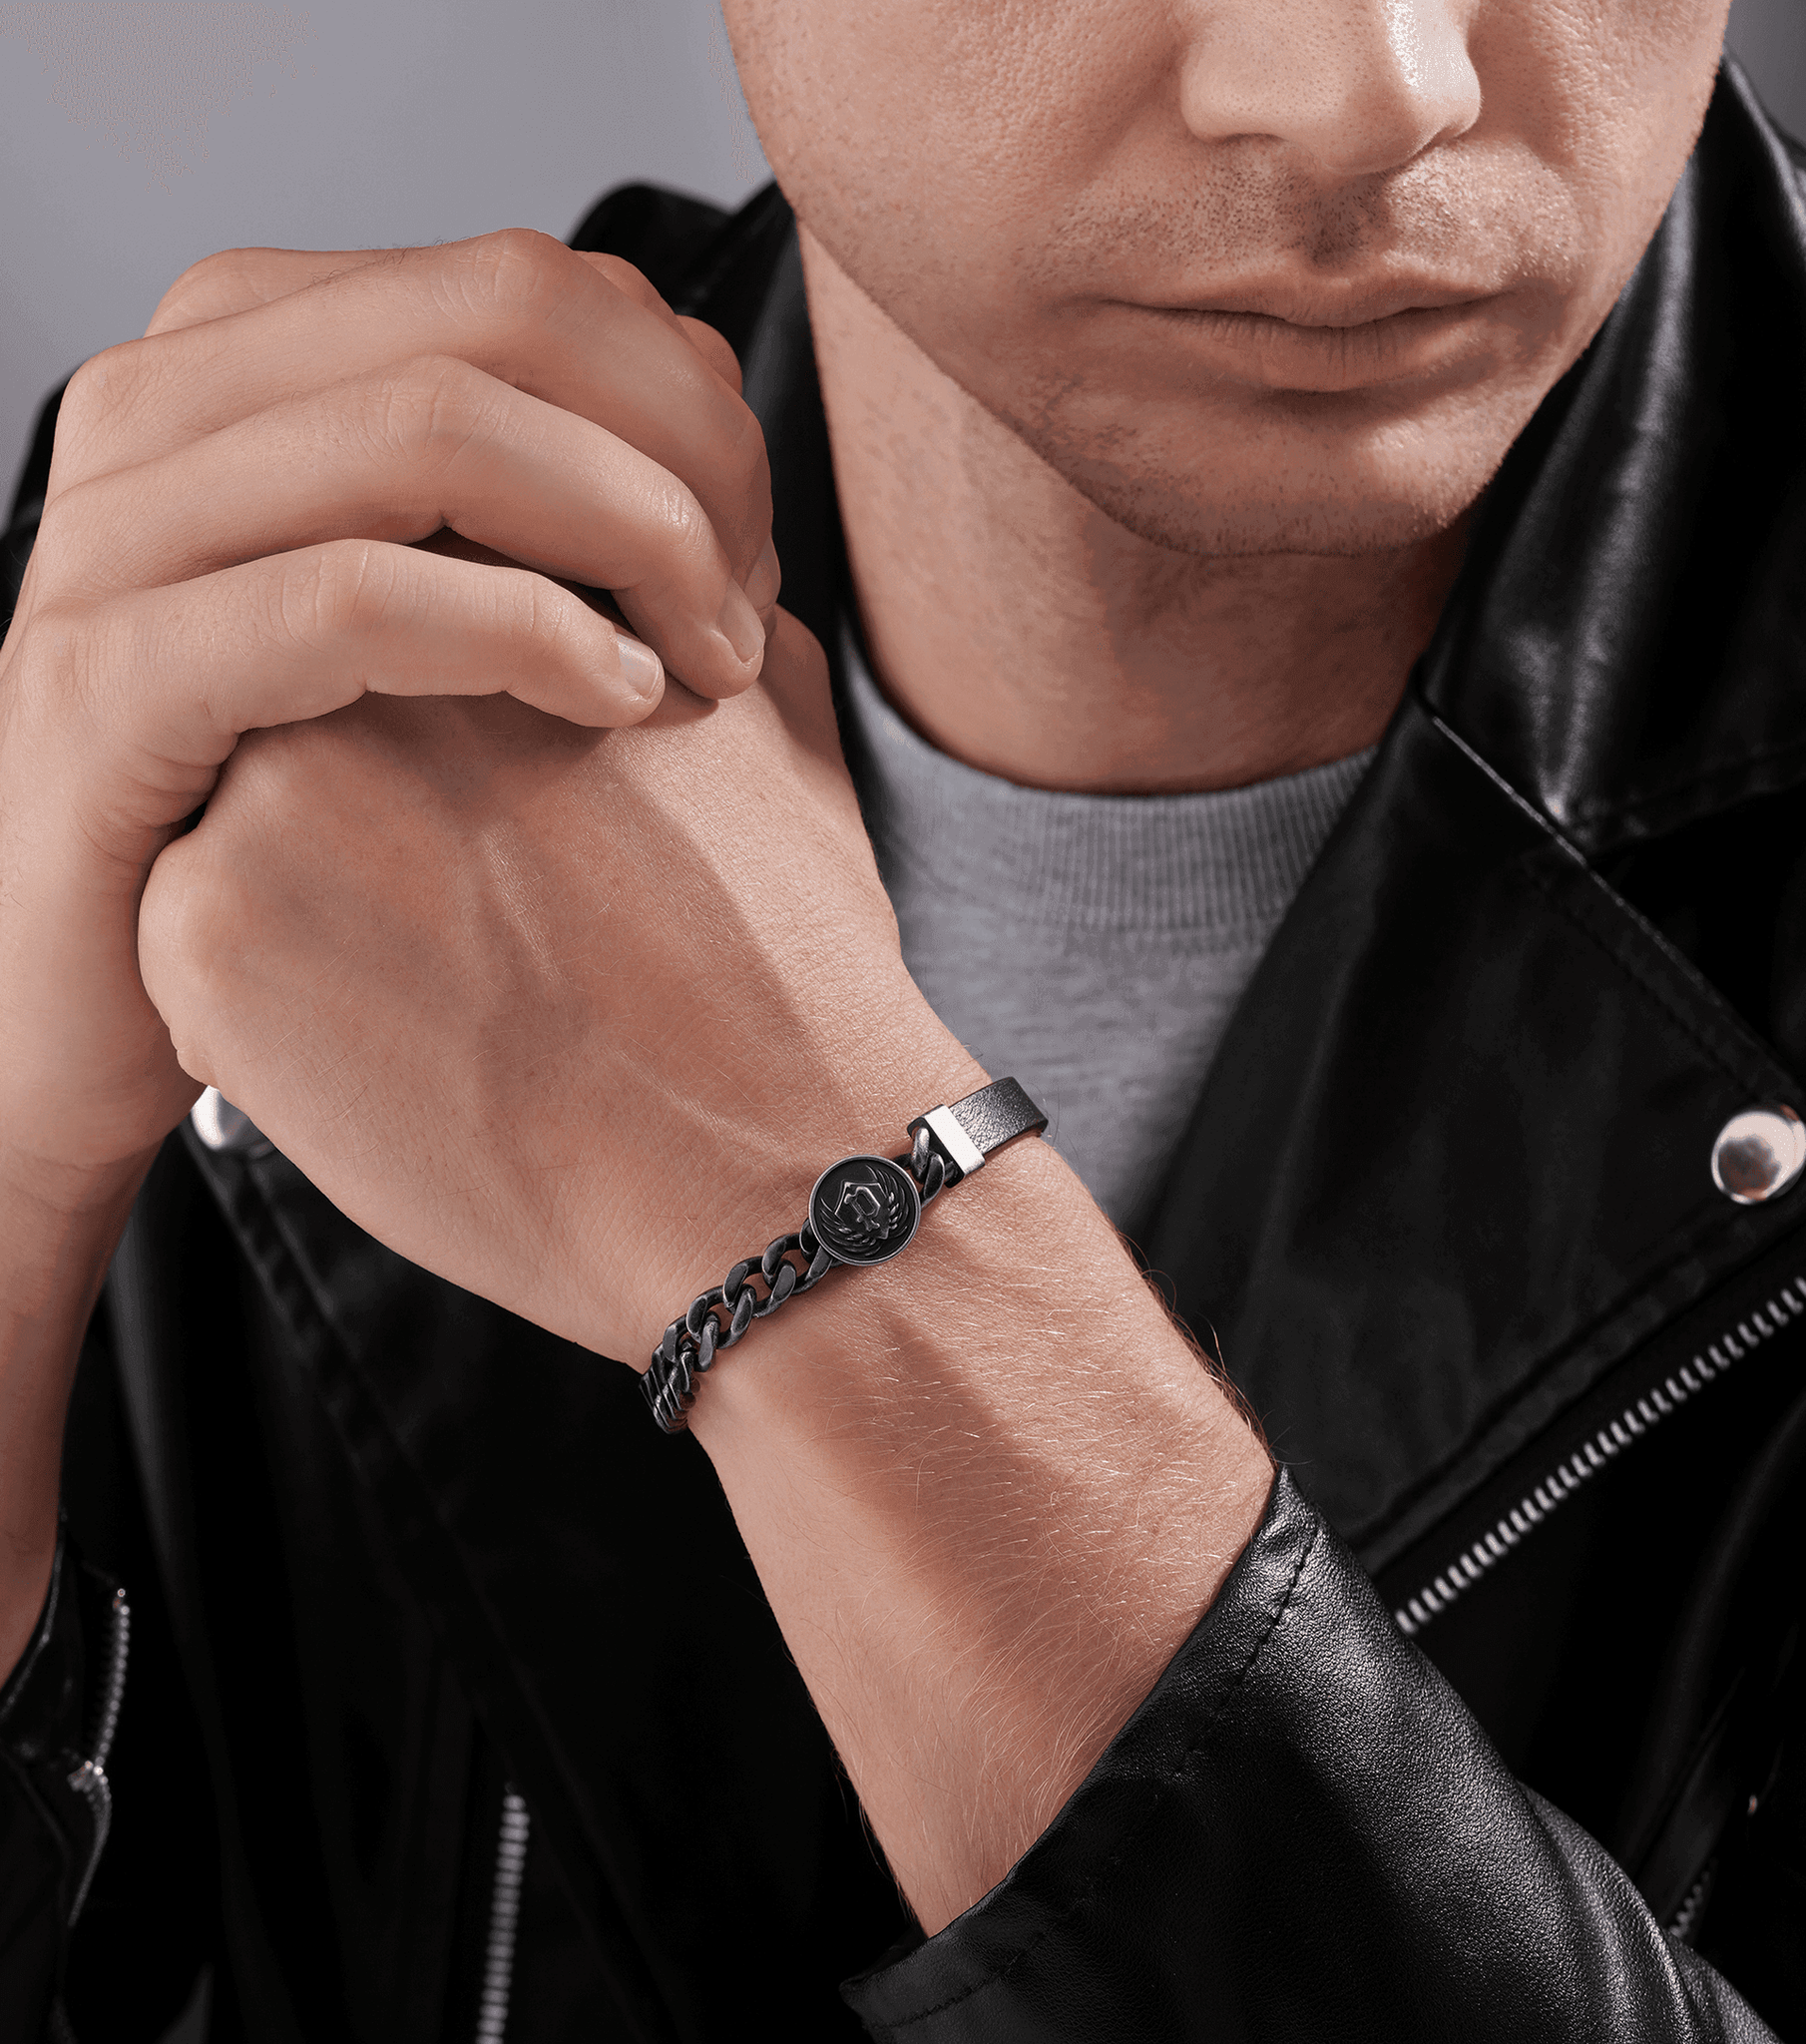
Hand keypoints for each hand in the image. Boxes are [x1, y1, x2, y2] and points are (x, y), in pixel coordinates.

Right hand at [0, 229, 775, 1204]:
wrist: (111, 1004)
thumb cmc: (313, 822)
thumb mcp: (439, 619)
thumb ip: (540, 495)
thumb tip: (718, 407)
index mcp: (246, 356)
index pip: (529, 284)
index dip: (691, 407)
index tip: (752, 564)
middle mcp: (162, 403)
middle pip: (501, 321)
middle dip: (685, 460)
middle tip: (747, 618)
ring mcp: (114, 532)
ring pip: (433, 429)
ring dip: (634, 537)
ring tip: (710, 669)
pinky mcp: (105, 682)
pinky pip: (348, 597)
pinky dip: (522, 629)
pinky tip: (625, 699)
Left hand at [135, 608, 1269, 1940]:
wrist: (812, 1213)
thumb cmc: (821, 1009)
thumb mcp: (784, 776)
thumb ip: (720, 656)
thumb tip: (713, 599)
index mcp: (540, 633)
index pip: (417, 592)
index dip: (461, 708)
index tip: (511, 811)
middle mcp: (399, 695)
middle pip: (314, 698)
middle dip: (384, 795)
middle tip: (489, 913)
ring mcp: (287, 829)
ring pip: (241, 822)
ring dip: (332, 906)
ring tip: (474, 1002)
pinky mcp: (228, 974)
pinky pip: (210, 952)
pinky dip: (290, 1002)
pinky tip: (420, 1064)